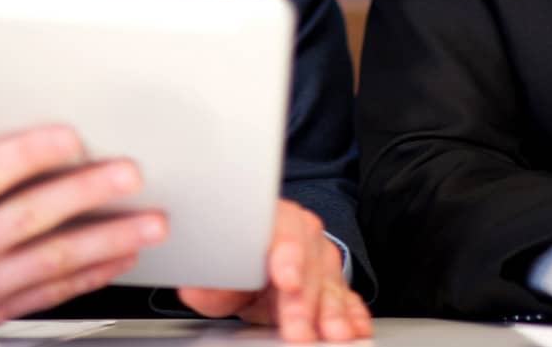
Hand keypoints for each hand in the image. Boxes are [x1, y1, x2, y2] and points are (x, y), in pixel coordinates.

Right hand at [0, 105, 167, 337]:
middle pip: (31, 218)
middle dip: (87, 194)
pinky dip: (92, 275)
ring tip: (149, 223)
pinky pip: (51, 294)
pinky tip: (123, 255)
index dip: (32, 153)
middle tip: (129, 174)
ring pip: (52, 262)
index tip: (72, 138)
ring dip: (107, 241)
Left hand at [179, 200, 371, 342]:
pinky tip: (354, 327)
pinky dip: (352, 314)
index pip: (282, 226)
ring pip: (330, 281)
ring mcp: (321, 257)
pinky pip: (348, 296)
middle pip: (309, 260)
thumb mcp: (217, 277)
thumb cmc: (239, 270)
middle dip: (304, 298)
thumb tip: (197, 289)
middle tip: (297, 327)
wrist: (258, 273)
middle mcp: (301, 232)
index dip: (286, 251)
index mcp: (270, 218)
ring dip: (332, 310)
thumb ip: (209, 283)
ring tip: (330, 332)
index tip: (285, 279)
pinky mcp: (334, 282)